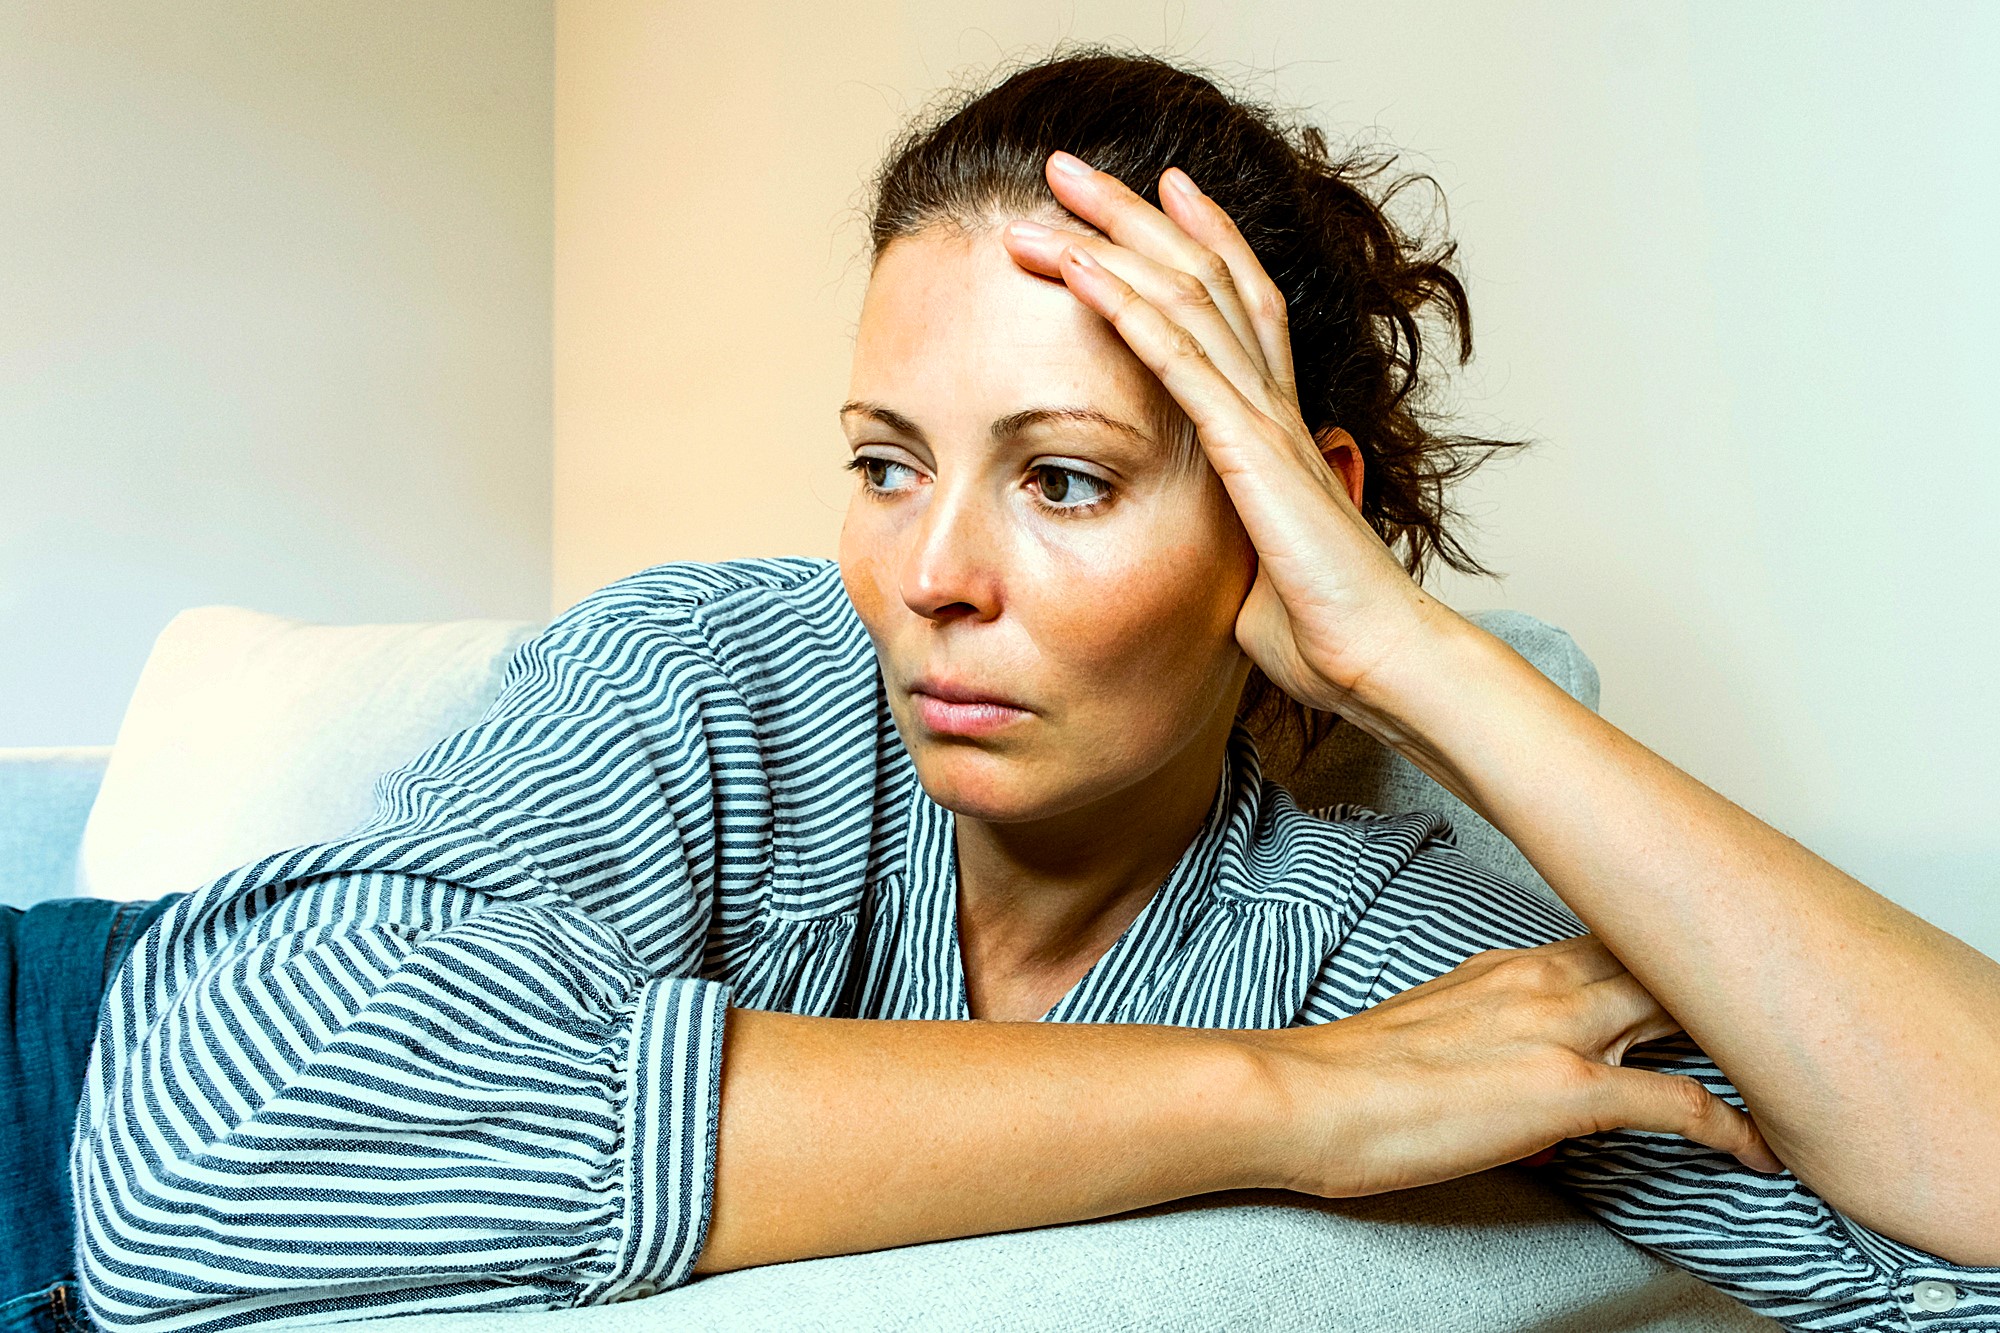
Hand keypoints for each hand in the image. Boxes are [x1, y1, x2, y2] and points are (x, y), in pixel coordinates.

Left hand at [1000, 152, 1456, 718]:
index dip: (1197, 240)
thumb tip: (1210, 538)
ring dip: (1111, 236)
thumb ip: (1227, 532)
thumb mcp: (1253, 567)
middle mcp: (1273, 403)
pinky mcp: (1249, 450)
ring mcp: (1263, 420)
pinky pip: (1176, 359)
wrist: (1375, 660)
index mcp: (1276, 426)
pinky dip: (1123, 305)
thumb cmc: (1321, 627)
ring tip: (1052, 189)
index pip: (1237, 305)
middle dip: (1132, 212)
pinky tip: (1078, 267)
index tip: (1155, 190)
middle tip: (1067, 165)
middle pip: (1202, 274)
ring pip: (1183, 296)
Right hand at [1243, 936, 1783, 1196]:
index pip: (1618, 932)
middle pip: (1666, 957)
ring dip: (1743, 1037)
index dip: (1678, 942)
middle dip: (1728, 973)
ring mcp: (1560, 1031)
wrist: (1304, 1097)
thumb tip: (1533, 1095)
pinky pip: (1674, 1104)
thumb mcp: (1431, 1033)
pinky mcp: (1564, 1091)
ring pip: (1684, 1009)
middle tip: (1787, 997)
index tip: (1718, 954)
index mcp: (1509, 966)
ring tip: (1796, 1064)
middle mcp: (1543, 981)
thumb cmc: (1347, 1078)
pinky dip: (1727, 1127)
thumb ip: (1495, 1040)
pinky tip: (1760, 1150)